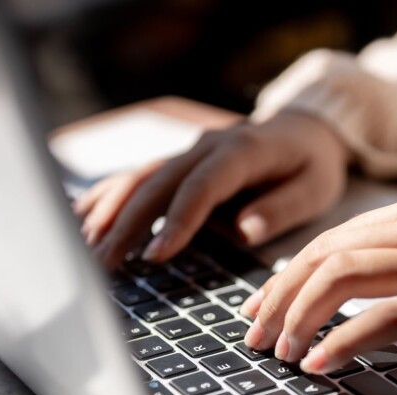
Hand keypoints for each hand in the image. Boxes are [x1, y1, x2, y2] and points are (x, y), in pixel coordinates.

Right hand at [73, 111, 350, 268]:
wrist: (305, 128)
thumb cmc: (312, 164)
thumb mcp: (316, 187)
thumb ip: (283, 207)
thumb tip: (246, 228)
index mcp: (242, 151)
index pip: (202, 186)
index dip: (177, 220)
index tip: (156, 255)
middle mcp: (206, 146)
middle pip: (158, 184)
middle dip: (125, 224)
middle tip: (101, 263)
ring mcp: (187, 151)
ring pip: (139, 179)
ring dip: (108, 213)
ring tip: (83, 249)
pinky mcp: (178, 161)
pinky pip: (137, 176)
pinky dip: (108, 196)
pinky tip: (80, 218)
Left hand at [239, 191, 396, 372]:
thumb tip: (343, 292)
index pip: (332, 239)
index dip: (287, 274)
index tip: (262, 306)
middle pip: (325, 255)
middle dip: (278, 298)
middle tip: (253, 334)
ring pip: (341, 277)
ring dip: (298, 317)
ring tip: (279, 352)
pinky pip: (381, 318)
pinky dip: (339, 341)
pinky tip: (319, 363)